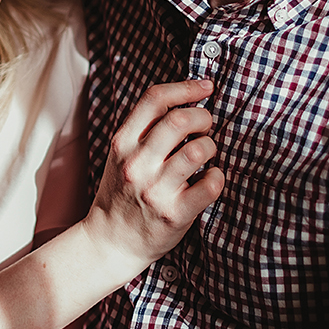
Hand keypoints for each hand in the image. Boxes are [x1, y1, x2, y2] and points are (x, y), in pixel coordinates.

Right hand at [82, 79, 223, 275]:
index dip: (186, 87)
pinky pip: (210, 185)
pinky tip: (210, 178)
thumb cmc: (122, 192)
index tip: (206, 87)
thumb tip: (187, 99)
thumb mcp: (121, 155)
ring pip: (198, 150)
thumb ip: (145, 129)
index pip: (154, 99)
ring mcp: (155, 190)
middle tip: (206, 125)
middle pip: (179, 120)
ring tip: (206, 153)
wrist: (110, 241)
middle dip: (203, 116)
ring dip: (210, 146)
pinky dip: (218, 176)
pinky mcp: (175, 214)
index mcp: (122, 143)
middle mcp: (137, 164)